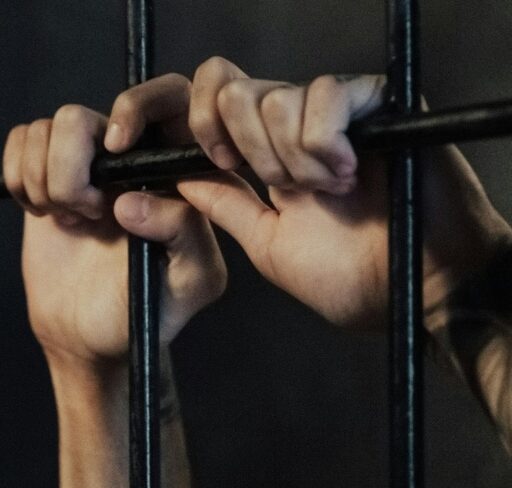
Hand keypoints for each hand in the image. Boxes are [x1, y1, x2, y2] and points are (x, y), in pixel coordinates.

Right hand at [3, 77, 225, 364]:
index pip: (169, 97)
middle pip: (82, 115)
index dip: (136, 107)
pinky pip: (20, 140)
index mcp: (174, 170)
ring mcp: (82, 161)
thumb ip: (183, 235)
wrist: (87, 336)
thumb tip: (132, 201)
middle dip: (72, 168)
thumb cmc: (145, 311)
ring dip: (47, 181)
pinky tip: (44, 213)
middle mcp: (129, 156)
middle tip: (88, 213)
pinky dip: (21, 178)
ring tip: (71, 220)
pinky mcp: (44, 172)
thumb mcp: (188, 283)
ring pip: (47, 128)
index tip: (116, 148)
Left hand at [169, 56, 511, 327]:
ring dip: (293, 158)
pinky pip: (327, 94)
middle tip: (286, 189)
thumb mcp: (268, 242)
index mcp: (267, 153)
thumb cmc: (351, 278)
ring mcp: (339, 110)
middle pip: (237, 91)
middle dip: (248, 147)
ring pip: (278, 97)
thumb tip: (179, 175)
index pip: (217, 98)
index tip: (219, 162)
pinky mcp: (379, 101)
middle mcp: (298, 124)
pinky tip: (349, 173)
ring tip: (331, 191)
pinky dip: (325, 143)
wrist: (414, 291)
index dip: (203, 122)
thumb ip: (225, 205)